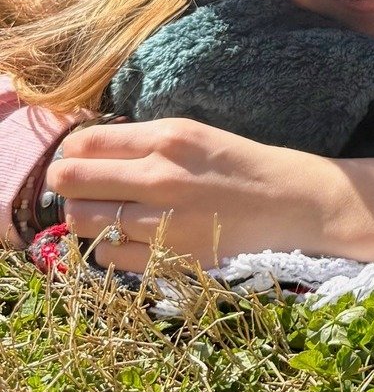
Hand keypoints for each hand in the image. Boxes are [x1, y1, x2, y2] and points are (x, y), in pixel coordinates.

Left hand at [45, 117, 343, 272]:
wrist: (290, 203)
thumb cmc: (243, 164)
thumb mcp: (197, 135)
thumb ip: (145, 141)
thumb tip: (89, 149)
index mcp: (170, 138)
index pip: (86, 142)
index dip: (73, 151)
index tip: (78, 156)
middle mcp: (159, 176)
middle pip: (73, 181)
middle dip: (65, 182)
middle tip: (73, 185)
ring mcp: (160, 220)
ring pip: (82, 220)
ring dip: (82, 215)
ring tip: (100, 211)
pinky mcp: (165, 257)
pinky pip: (105, 255)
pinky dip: (106, 246)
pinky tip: (126, 236)